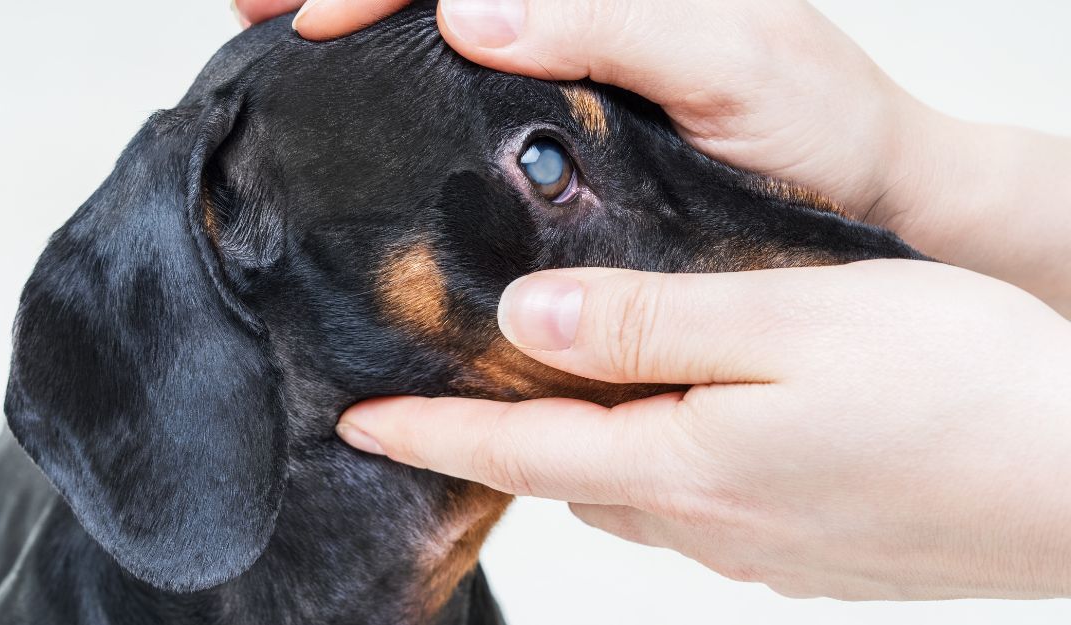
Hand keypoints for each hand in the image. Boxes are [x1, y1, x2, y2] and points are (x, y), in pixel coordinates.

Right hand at [235, 0, 1070, 314]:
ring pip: (443, 26)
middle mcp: (578, 9)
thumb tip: (469, 9)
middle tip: (248, 9)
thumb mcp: (734, 59)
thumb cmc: (818, 123)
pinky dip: (404, 83)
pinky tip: (358, 103)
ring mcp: (565, 57)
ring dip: (359, 24)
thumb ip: (611, 22)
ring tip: (267, 40)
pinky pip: (468, 86)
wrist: (864, 201)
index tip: (305, 18)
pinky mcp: (565, 116)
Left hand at [336, 261, 1070, 599]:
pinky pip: (696, 504)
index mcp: (685, 462)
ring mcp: (760, 545)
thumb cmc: (958, 387)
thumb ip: (648, 324)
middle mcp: (708, 520)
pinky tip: (685, 424)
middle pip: (567, 478)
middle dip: (499, 441)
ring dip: (582, 449)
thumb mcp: (789, 320)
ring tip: (562, 395)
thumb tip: (526, 325)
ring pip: (631, 491)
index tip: (357, 422)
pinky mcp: (809, 550)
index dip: (429, 434)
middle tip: (455, 392)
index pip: (517, 452)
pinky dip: (657, 462)